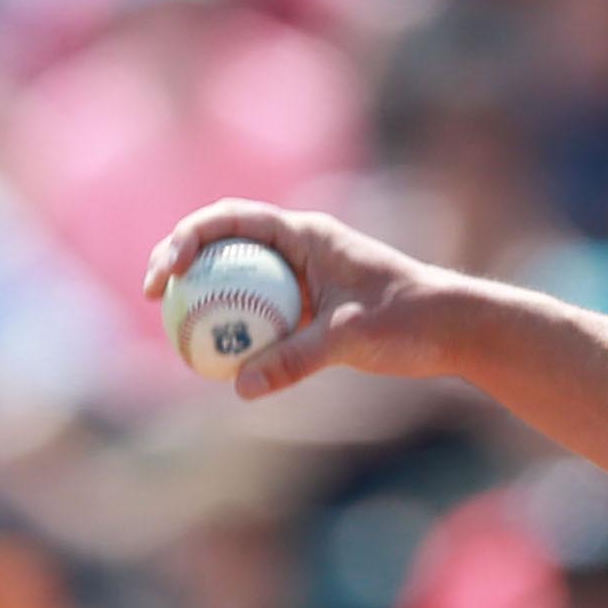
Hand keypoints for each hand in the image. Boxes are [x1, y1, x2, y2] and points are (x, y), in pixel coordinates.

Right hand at [140, 201, 475, 401]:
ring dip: (205, 297)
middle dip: (180, 263)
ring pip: (238, 280)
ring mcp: (302, 277)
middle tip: (152, 297)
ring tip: (174, 329)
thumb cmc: (410, 319)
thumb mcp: (351, 338)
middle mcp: (298, 248)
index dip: (187, 237)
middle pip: (222, 244)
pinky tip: (219, 361)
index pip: (230, 219)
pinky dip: (236, 330)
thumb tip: (242, 388)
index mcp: (305, 234)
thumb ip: (297, 359)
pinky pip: (260, 314)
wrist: (455, 329)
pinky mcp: (309, 307)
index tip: (166, 271)